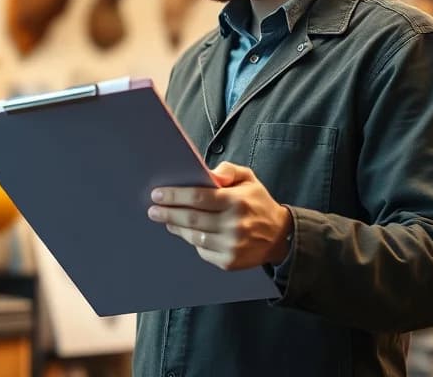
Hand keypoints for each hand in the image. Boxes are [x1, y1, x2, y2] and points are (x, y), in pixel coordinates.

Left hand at [147, 161, 291, 270]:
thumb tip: (210, 173)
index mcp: (237, 201)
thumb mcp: (248, 179)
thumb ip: (229, 170)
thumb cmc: (257, 203)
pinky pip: (202, 251)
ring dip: (176, 228)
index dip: (174, 196)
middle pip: (191, 219)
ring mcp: (231, 246)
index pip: (198, 197)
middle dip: (168, 213)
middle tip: (153, 210)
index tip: (157, 194)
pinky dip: (192, 241)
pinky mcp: (229, 262)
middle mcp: (234, 225)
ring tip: (166, 221)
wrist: (280, 236)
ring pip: (194, 237)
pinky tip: (186, 233)